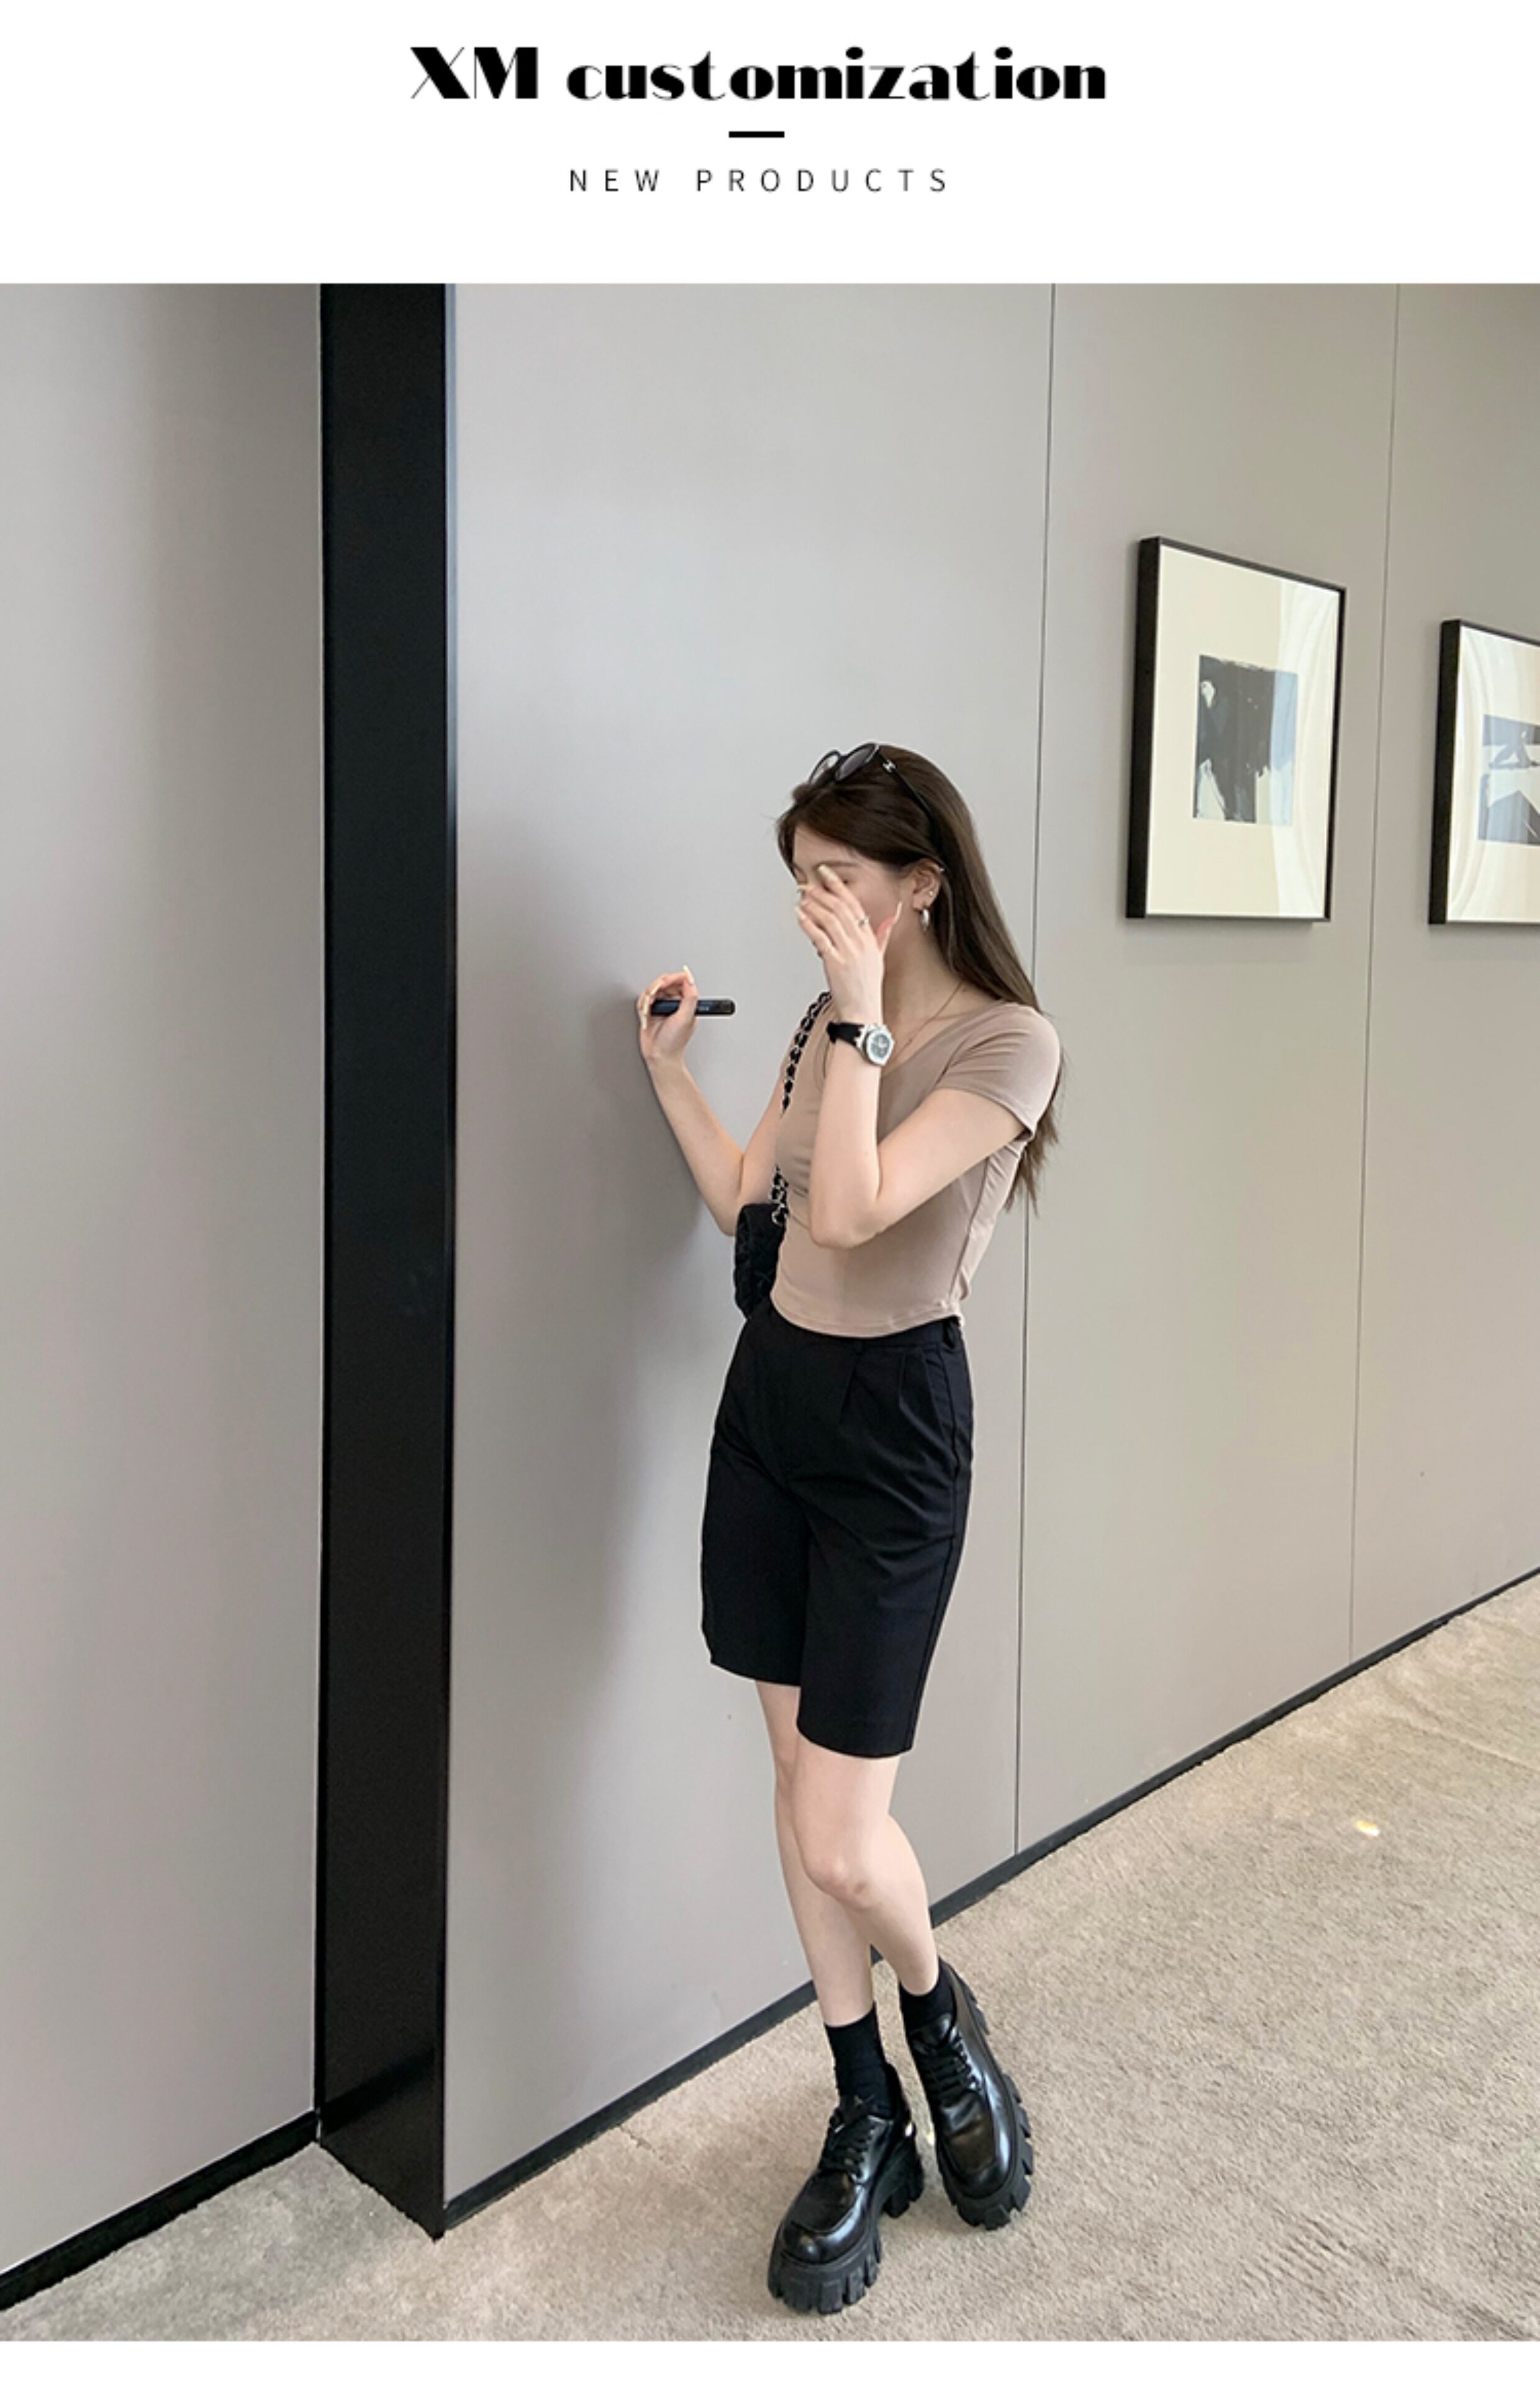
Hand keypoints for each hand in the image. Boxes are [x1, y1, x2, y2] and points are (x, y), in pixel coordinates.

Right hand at [637, 966, 697, 1063]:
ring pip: (652, 989)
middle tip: (653, 996)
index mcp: (686, 1002)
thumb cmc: (674, 1042)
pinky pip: (643, 999)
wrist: (659, 1055)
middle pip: (665, 982)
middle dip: (657, 988)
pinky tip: (645, 1013)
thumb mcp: (686, 1018)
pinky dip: (642, 1004)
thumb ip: (690, 997)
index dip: (672, 978)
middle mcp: (674, 1002)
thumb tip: (690, 979)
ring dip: (648, 998)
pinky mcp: (650, 1010)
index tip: (665, 982)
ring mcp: (662, 1006)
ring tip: (649, 1009)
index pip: (681, 981)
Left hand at [795, 864, 896, 1020]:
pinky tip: (799, 915)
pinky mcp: (835, 963)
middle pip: (840, 908)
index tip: (826, 874)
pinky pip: (820, 938)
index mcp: (870, 939)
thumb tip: (890, 919)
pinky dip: (808, 924)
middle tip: (807, 884)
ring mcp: (848, 952)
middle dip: (821, 892)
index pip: (854, 905)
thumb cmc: (867, 988)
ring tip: (801, 896)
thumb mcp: (879, 958)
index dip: (838, 886)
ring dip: (813, 905)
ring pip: (829, 920)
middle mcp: (860, 943)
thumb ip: (882, 936)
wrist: (863, 1012)